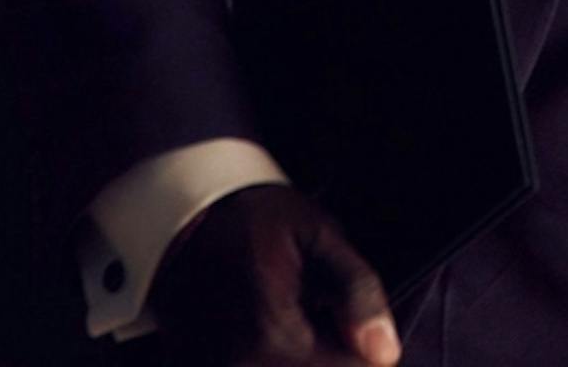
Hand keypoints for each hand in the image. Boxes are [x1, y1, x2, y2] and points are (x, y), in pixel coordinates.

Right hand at [147, 184, 396, 366]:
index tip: (351, 317)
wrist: (182, 215)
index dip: (366, 348)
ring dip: (306, 356)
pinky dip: (272, 357)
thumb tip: (385, 353)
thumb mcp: (319, 235)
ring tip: (295, 317)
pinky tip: (267, 327)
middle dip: (333, 353)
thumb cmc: (254, 218)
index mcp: (272, 337)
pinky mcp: (197, 366)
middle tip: (320, 311)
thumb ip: (358, 293)